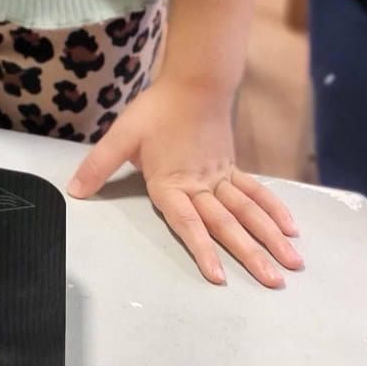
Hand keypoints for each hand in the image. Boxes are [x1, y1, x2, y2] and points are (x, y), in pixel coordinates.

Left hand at [69, 77, 303, 287]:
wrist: (193, 84)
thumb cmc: (155, 111)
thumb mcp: (120, 137)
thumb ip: (99, 166)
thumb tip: (75, 191)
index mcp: (171, 182)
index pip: (187, 222)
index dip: (201, 249)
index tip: (219, 276)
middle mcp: (200, 185)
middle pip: (227, 223)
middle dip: (250, 253)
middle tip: (274, 281)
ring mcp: (220, 177)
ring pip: (247, 211)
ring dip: (269, 237)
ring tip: (292, 264)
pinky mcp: (232, 167)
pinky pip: (255, 192)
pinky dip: (272, 209)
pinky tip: (290, 229)